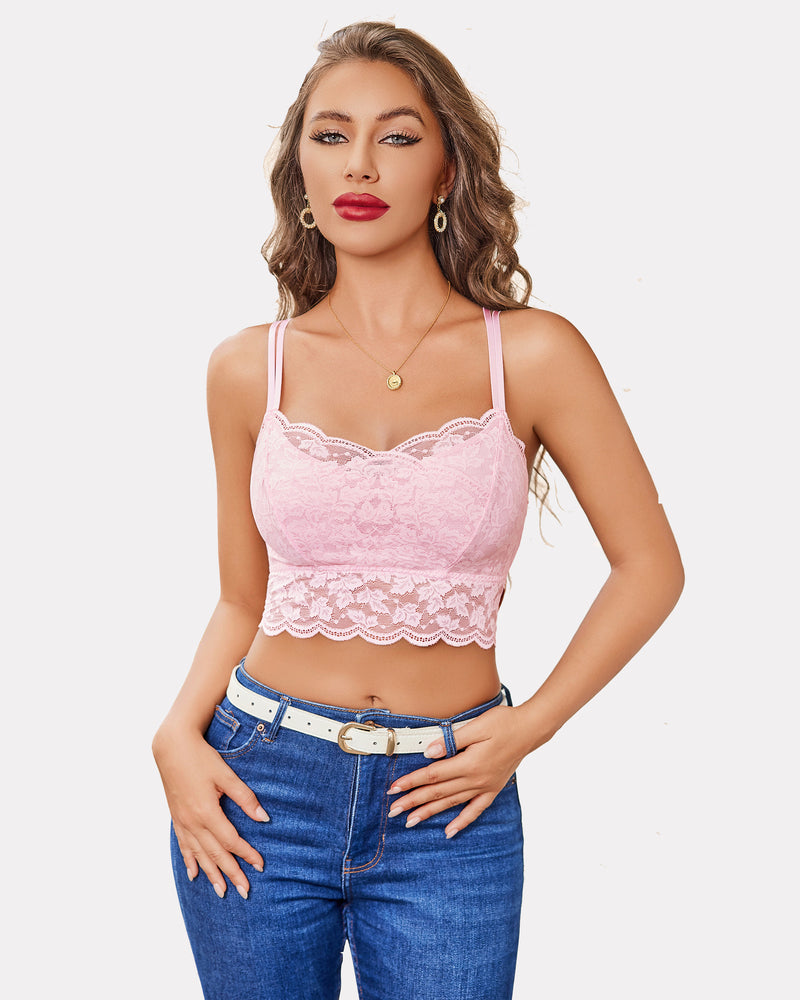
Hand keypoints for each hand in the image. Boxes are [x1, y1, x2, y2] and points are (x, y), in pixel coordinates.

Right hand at [153, 726, 268, 898]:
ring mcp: (182, 822)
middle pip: (215, 854)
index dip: (246, 854)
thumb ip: (245, 798)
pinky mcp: (176, 818)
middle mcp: (193, 822)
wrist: (172, 747)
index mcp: (207, 812)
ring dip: (211, 874)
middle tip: (244, 892)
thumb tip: (264, 818)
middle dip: (231, 874)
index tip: (260, 866)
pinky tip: (194, 875)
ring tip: (221, 892)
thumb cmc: (201, 758)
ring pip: (198, 854)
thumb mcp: (227, 776)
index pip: (231, 841)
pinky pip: (183, 846)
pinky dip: (190, 861)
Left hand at [386, 704, 534, 838]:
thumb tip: (429, 752)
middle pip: (438, 793)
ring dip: (430, 813)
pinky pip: (475, 809)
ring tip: (411, 822)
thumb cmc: (504, 722)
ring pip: (452, 803)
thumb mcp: (477, 726)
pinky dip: (462, 821)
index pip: (433, 775)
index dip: (411, 782)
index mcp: (470, 763)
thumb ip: (452, 739)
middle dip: (413, 802)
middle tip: (393, 811)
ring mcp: (485, 786)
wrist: (530, 729)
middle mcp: (476, 779)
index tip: (394, 789)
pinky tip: (450, 832)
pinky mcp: (493, 788)